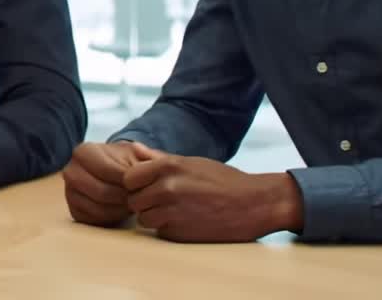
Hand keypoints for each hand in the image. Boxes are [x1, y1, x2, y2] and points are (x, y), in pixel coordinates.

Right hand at [62, 141, 152, 226]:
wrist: (114, 175)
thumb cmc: (125, 162)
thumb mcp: (136, 154)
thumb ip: (144, 156)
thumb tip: (141, 163)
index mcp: (84, 152)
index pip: (108, 171)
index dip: (129, 181)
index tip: (142, 185)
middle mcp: (71, 171)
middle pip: (102, 192)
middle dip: (124, 197)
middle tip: (138, 198)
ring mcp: (70, 192)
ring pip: (98, 208)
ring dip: (120, 209)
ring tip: (132, 203)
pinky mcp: (75, 211)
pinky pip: (94, 220)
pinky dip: (112, 217)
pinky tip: (121, 209)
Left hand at [123, 146, 303, 241]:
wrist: (253, 205)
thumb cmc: (222, 180)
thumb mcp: (191, 162)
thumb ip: (158, 158)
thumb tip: (134, 148)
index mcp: (168, 167)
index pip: (128, 179)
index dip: (136, 184)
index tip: (148, 186)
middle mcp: (166, 189)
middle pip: (133, 200)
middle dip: (145, 201)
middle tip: (164, 200)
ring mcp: (172, 213)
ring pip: (143, 219)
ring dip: (154, 217)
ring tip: (176, 210)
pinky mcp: (179, 234)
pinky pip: (160, 232)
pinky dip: (168, 229)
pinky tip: (187, 221)